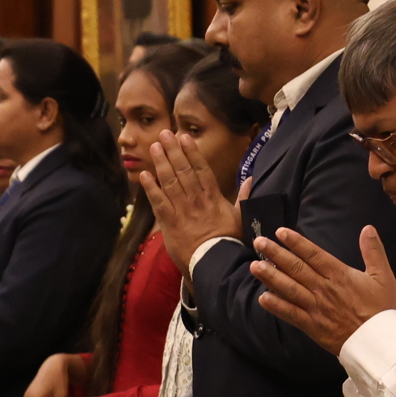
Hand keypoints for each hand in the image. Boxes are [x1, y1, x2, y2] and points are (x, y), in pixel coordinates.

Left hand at [141, 131, 241, 272]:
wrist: (215, 262)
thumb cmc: (229, 241)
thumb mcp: (240, 218)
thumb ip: (243, 197)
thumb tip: (251, 180)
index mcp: (213, 197)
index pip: (201, 169)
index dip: (191, 152)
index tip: (184, 137)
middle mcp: (196, 199)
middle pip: (183, 170)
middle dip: (173, 150)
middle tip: (164, 133)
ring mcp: (182, 209)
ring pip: (169, 181)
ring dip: (161, 162)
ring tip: (154, 146)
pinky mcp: (170, 222)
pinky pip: (158, 202)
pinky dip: (150, 188)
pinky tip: (144, 175)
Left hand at [249, 226, 395, 353]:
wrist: (378, 343)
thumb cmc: (382, 310)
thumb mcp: (383, 276)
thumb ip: (373, 251)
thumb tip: (368, 229)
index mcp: (340, 275)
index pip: (313, 254)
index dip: (296, 242)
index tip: (280, 232)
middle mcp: (324, 289)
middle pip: (296, 268)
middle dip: (275, 254)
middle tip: (259, 243)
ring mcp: (316, 308)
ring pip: (289, 289)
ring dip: (270, 277)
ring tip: (255, 266)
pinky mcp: (312, 326)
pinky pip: (291, 314)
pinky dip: (276, 306)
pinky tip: (263, 298)